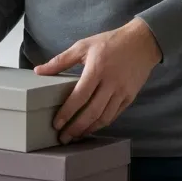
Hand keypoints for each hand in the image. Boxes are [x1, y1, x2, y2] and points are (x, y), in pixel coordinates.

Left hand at [34, 18, 161, 143]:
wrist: (142, 42)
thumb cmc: (110, 42)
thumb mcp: (83, 46)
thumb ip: (60, 60)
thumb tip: (38, 71)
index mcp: (96, 70)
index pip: (79, 96)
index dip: (67, 112)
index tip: (56, 124)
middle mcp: (110, 84)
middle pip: (92, 112)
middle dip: (76, 127)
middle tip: (64, 138)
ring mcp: (122, 92)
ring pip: (105, 117)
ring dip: (89, 129)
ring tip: (76, 136)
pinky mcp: (130, 97)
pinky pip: (115, 115)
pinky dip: (102, 124)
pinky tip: (92, 127)